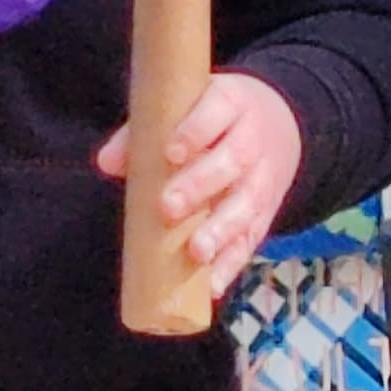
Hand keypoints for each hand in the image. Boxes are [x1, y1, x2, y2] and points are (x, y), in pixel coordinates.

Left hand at [97, 68, 305, 300]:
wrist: (283, 125)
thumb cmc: (214, 118)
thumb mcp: (186, 108)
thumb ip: (143, 133)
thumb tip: (106, 164)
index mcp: (232, 103)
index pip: (218, 111)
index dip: (196, 131)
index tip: (171, 152)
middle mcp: (253, 139)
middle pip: (233, 161)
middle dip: (201, 186)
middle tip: (168, 208)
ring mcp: (264, 178)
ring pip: (248, 203)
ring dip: (223, 230)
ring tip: (197, 252)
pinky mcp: (268, 211)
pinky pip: (254, 239)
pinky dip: (233, 263)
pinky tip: (212, 286)